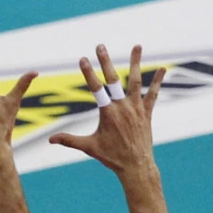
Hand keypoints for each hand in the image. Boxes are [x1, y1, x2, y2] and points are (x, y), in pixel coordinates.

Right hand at [49, 44, 165, 176]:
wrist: (136, 166)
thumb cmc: (111, 157)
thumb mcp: (89, 147)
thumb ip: (69, 140)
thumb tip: (50, 140)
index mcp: (108, 113)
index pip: (95, 89)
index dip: (88, 73)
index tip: (82, 59)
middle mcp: (122, 107)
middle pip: (113, 80)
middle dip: (106, 62)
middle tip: (100, 46)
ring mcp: (136, 109)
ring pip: (135, 81)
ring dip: (135, 62)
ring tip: (137, 46)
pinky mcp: (146, 113)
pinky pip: (153, 94)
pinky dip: (157, 81)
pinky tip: (162, 69)